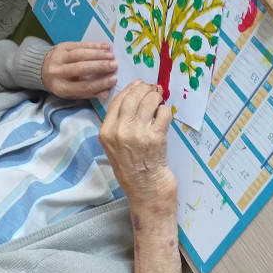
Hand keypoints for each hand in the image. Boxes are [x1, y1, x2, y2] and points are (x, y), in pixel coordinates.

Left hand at [41, 42, 116, 99]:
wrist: (42, 68)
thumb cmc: (62, 83)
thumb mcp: (72, 93)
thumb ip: (89, 93)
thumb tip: (106, 93)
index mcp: (61, 88)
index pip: (83, 86)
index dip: (100, 83)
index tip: (114, 79)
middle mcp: (57, 72)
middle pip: (81, 68)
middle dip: (100, 66)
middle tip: (115, 65)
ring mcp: (58, 57)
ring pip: (80, 55)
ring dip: (98, 54)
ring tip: (111, 55)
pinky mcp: (62, 46)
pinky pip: (80, 45)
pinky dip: (94, 45)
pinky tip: (105, 47)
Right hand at [99, 81, 175, 204]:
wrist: (145, 189)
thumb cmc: (131, 168)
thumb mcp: (114, 146)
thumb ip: (119, 124)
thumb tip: (134, 97)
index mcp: (106, 132)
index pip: (117, 101)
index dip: (130, 89)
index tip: (139, 84)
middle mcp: (119, 131)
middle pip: (132, 98)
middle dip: (145, 89)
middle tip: (154, 88)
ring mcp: (138, 134)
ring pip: (148, 102)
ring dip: (156, 96)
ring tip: (160, 98)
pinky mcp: (155, 138)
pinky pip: (163, 113)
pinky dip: (166, 110)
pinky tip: (164, 114)